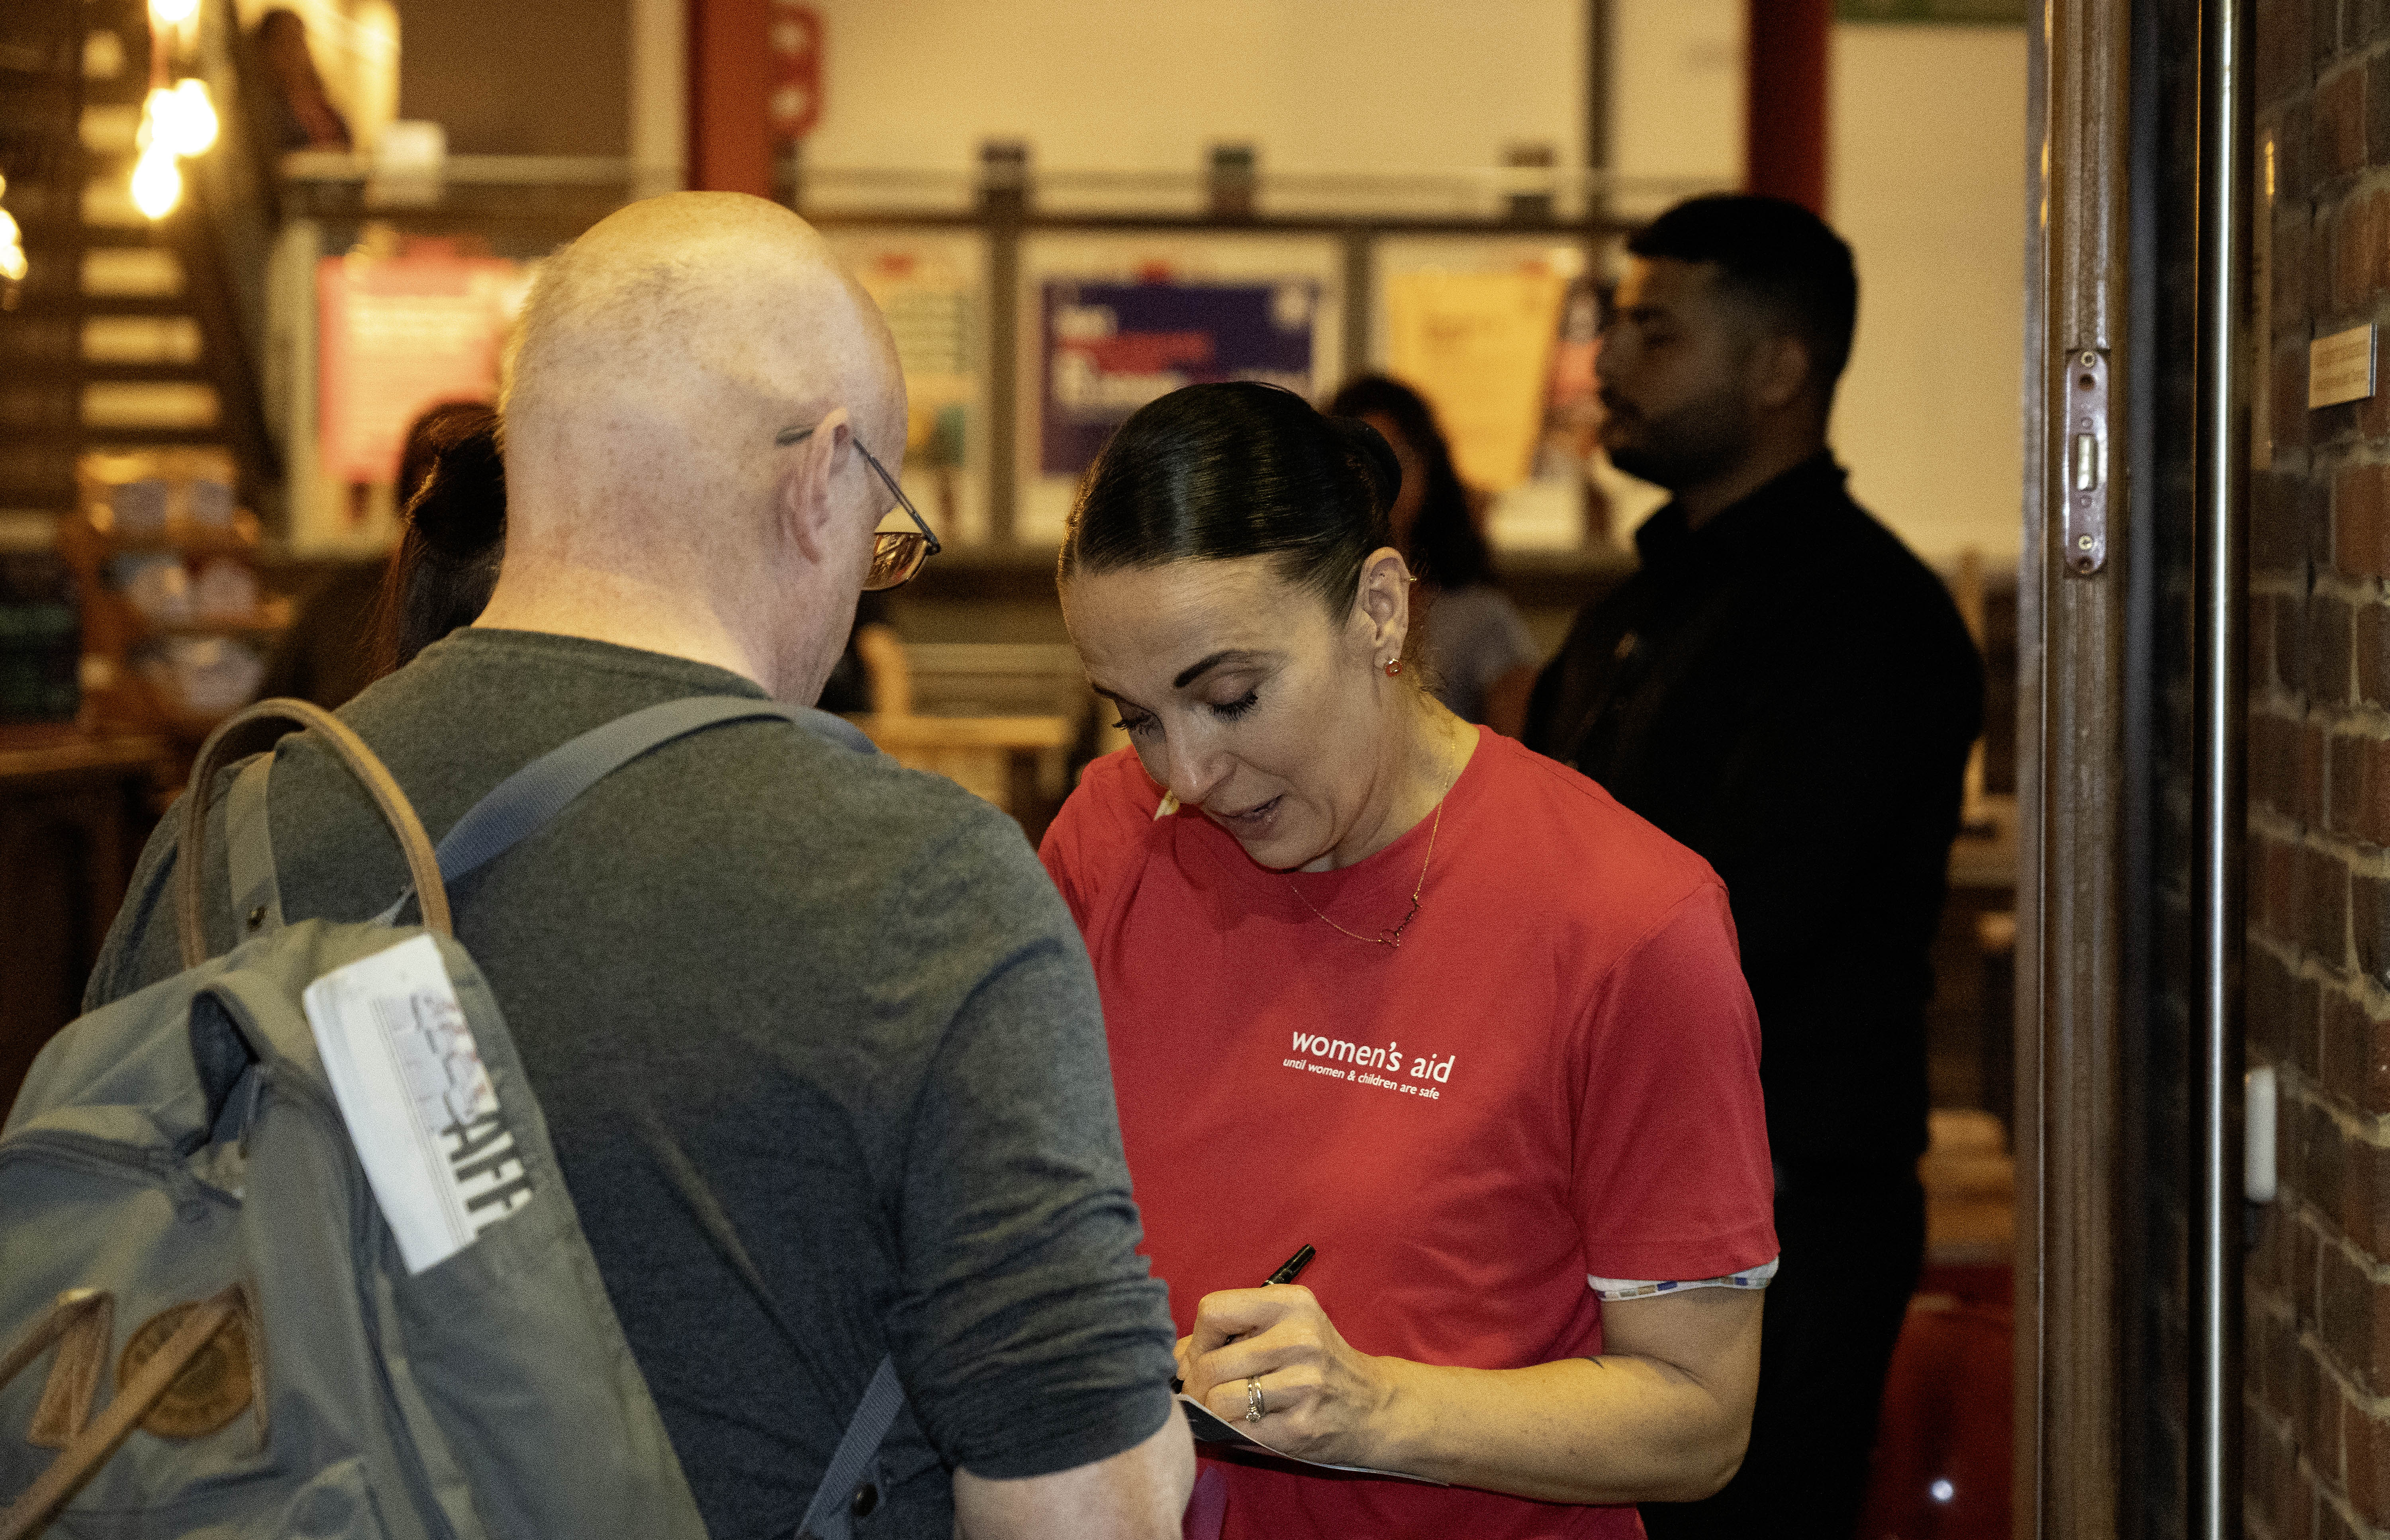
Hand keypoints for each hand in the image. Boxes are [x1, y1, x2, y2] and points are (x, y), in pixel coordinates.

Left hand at [1178, 1285, 1395, 1467]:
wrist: (1373, 1406)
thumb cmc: (1315, 1362)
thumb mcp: (1282, 1328)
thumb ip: (1229, 1332)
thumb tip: (1173, 1357)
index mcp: (1291, 1303)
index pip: (1213, 1311)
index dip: (1197, 1338)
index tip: (1205, 1354)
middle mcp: (1299, 1339)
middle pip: (1209, 1362)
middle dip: (1196, 1383)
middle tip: (1203, 1391)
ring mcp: (1303, 1385)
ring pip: (1219, 1399)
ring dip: (1210, 1410)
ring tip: (1224, 1408)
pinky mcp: (1301, 1427)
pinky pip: (1239, 1431)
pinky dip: (1230, 1430)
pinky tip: (1245, 1424)